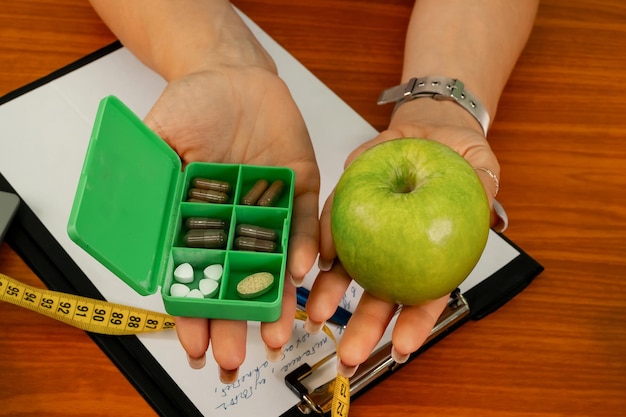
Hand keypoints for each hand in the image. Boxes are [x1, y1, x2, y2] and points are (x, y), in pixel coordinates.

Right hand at [144, 63, 319, 382]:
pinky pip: (305, 221)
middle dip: (234, 319)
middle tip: (233, 355)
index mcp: (196, 218)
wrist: (233, 75)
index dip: (192, 310)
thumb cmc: (191, 104)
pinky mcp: (299, 187)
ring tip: (275, 333)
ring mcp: (269, 207)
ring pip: (273, 262)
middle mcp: (235, 221)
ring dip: (275, 299)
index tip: (193, 344)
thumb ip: (143, 179)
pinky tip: (301, 270)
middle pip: (235, 279)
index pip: (193, 274)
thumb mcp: (155, 139)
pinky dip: (304, 245)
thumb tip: (124, 220)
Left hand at [306, 98, 499, 375]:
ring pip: (348, 270)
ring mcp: (372, 232)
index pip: (426, 295)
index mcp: (433, 253)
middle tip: (350, 355)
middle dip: (364, 328)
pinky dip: (322, 245)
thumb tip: (488, 214)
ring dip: (331, 296)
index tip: (402, 348)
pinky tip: (311, 264)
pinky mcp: (350, 207)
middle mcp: (398, 250)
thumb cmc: (458, 155)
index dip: (414, 323)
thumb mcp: (482, 168)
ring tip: (317, 318)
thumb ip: (484, 191)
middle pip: (381, 294)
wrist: (430, 130)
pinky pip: (333, 226)